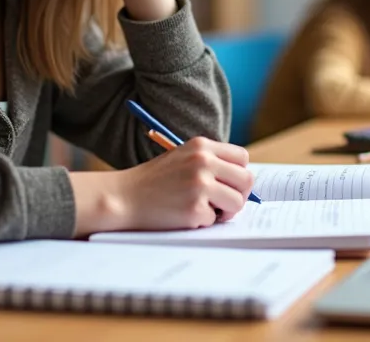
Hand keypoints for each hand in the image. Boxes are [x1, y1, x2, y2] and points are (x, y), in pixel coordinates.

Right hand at [118, 137, 253, 230]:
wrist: (123, 197)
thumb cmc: (153, 181)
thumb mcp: (182, 158)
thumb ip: (210, 162)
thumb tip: (242, 180)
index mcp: (201, 146)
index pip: (242, 158)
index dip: (239, 174)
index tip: (229, 185)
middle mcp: (203, 162)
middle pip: (246, 180)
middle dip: (239, 195)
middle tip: (223, 204)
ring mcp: (200, 185)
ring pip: (237, 202)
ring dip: (225, 211)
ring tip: (204, 210)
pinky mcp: (194, 209)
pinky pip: (215, 220)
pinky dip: (203, 222)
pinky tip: (183, 215)